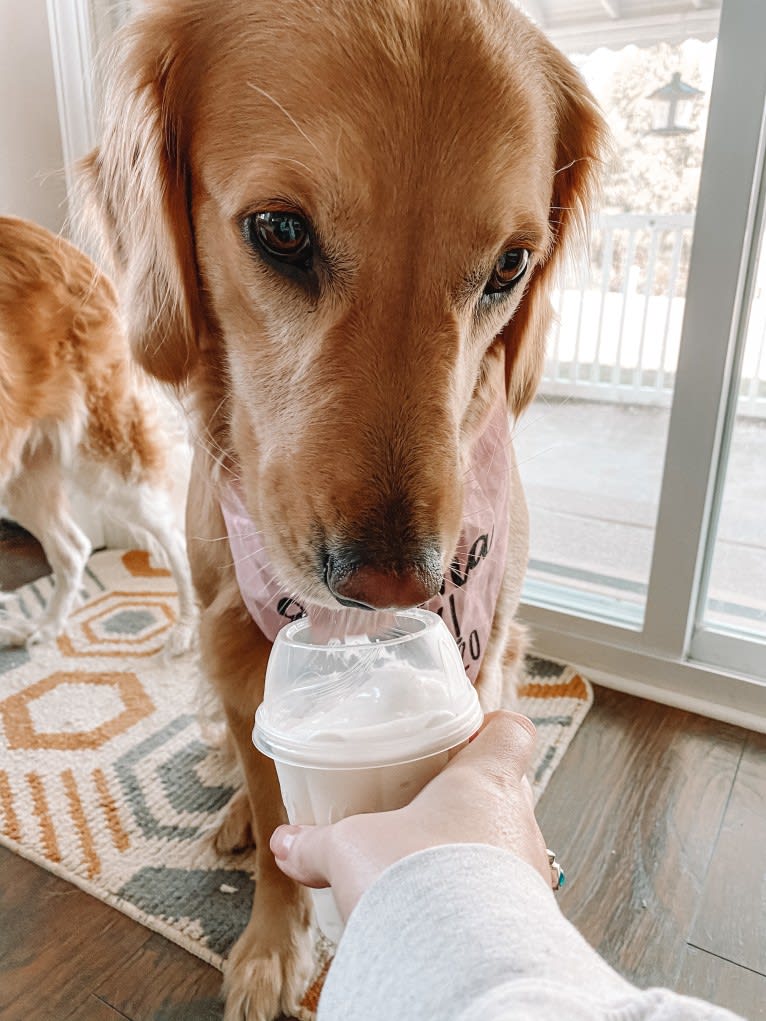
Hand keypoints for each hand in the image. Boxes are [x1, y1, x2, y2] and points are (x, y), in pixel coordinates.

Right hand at [270, 710, 550, 921]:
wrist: (456, 962)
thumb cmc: (417, 878)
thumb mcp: (351, 847)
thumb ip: (318, 841)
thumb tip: (287, 842)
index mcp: (486, 780)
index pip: (511, 733)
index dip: (489, 730)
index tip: (463, 738)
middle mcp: (517, 823)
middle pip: (506, 790)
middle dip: (467, 798)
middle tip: (427, 804)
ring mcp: (528, 875)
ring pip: (504, 846)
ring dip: (471, 851)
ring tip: (427, 864)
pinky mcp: (523, 923)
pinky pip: (501, 896)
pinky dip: (473, 897)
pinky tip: (438, 910)